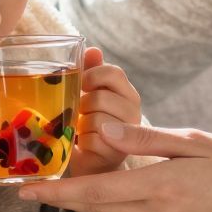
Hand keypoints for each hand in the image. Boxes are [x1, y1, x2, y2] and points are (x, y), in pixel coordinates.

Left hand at [19, 124, 211, 211]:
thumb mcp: (195, 142)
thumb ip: (146, 139)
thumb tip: (104, 129)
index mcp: (162, 188)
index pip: (96, 192)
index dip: (56, 192)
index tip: (24, 190)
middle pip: (97, 209)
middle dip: (63, 197)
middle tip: (30, 183)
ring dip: (87, 203)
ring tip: (60, 185)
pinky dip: (114, 208)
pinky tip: (109, 193)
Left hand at [68, 47, 141, 179]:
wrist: (90, 162)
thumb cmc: (87, 125)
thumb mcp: (87, 94)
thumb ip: (90, 71)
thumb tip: (93, 50)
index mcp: (127, 93)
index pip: (113, 72)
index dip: (92, 75)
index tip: (81, 84)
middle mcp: (133, 111)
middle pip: (99, 97)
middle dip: (82, 106)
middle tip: (79, 114)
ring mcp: (128, 135)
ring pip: (95, 120)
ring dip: (80, 125)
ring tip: (81, 131)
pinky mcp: (117, 155)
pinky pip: (93, 140)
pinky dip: (81, 142)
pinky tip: (84, 145)